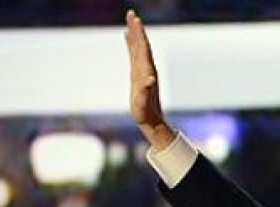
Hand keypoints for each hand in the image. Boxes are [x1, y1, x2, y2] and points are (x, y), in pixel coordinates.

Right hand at [124, 10, 174, 148]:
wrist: (151, 120)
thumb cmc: (145, 113)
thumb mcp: (144, 103)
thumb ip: (146, 91)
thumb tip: (150, 79)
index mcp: (146, 71)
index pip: (142, 48)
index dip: (139, 34)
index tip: (136, 20)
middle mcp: (146, 68)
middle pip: (141, 44)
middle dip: (136, 29)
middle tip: (131, 13)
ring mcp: (142, 70)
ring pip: (138, 47)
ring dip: (134, 33)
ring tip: (130, 20)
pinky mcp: (138, 73)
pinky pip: (134, 54)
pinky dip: (131, 43)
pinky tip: (128, 36)